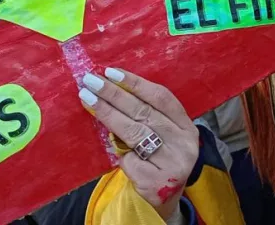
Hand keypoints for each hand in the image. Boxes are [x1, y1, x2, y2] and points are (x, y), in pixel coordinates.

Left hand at [79, 68, 198, 221]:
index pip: (161, 97)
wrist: (163, 202)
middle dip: (114, 94)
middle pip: (144, 112)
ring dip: (107, 113)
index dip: (136, 83)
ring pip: (133, 133)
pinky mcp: (157, 182)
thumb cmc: (157, 160)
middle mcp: (185, 144)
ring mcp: (173, 164)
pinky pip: (129, 159)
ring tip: (87, 99)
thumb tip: (111, 86)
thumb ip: (147, 116)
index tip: (111, 72)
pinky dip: (118, 153)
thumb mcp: (162, 137)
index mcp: (187, 127)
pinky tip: (111, 148)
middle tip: (90, 81)